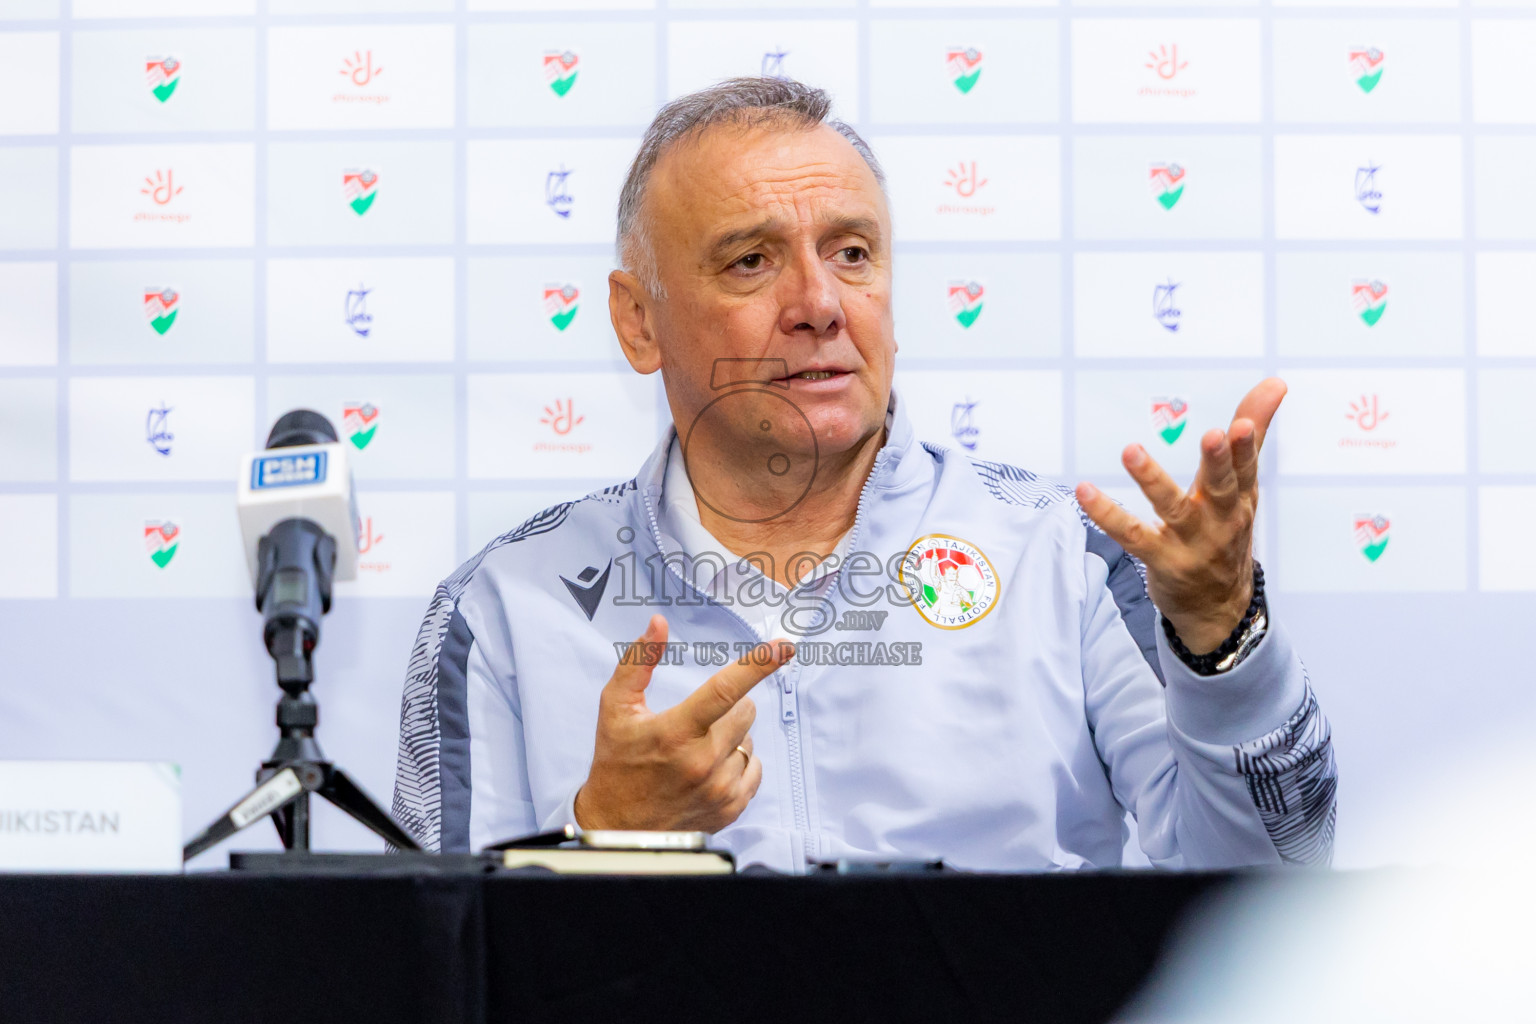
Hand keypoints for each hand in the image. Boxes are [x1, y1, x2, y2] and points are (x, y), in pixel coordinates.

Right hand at [573, 614, 792, 831]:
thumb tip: (659, 623)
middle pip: (746, 712)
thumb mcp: (616, 708)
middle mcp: (703, 761)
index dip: (758, 664)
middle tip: (699, 722)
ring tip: (696, 752)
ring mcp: (720, 788)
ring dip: (731, 738)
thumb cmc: (616, 762)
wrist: (618, 827)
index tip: (784, 647)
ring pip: (750, 741)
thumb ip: (638, 662)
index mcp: (676, 732)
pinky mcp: (731, 808)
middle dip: (729, 708)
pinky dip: (738, 763)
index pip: (725, 690)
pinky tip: (710, 770)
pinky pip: (755, 769)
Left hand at [1075, 378, 1286, 654]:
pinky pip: (1131, 535)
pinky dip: (1107, 515)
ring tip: (1131, 451)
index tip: (1243, 424)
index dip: (1245, 447)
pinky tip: (1085, 493)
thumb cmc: (1227, 534)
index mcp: (1240, 499)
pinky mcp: (1160, 560)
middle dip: (1217, 462)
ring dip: (1152, 480)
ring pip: (1172, 509)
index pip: (1246, 469)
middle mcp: (1220, 520)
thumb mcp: (1244, 487)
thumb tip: (1275, 383)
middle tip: (1213, 435)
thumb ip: (1253, 434)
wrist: (1219, 608)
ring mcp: (1190, 543)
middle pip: (1221, 488)